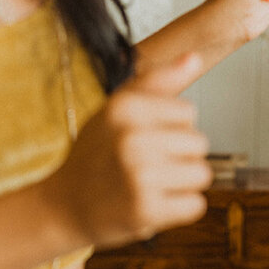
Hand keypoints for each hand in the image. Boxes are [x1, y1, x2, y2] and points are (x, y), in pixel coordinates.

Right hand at [48, 54, 211, 249]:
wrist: (65, 206)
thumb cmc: (97, 155)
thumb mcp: (117, 110)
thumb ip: (158, 83)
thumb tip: (194, 59)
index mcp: (124, 107)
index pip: (188, 113)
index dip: (171, 129)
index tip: (143, 141)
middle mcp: (131, 137)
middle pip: (199, 143)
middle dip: (179, 157)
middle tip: (145, 168)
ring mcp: (138, 176)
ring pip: (202, 174)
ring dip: (182, 184)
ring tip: (151, 186)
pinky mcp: (146, 210)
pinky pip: (195, 205)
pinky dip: (180, 209)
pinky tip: (154, 206)